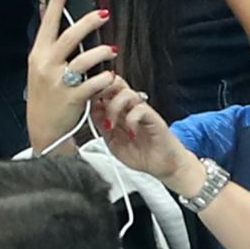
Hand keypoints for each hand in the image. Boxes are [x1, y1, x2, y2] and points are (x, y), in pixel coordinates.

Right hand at [26, 0, 116, 154]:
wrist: (44, 131)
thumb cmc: (45, 95)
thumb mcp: (39, 67)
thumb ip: (47, 42)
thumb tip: (48, 10)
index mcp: (38, 54)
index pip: (48, 23)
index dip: (57, 2)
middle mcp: (47, 65)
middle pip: (69, 36)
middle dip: (88, 22)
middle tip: (104, 14)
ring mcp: (59, 83)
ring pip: (84, 60)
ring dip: (101, 52)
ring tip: (112, 50)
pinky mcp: (71, 98)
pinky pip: (92, 84)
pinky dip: (104, 78)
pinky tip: (110, 75)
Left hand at [97, 76, 203, 194]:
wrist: (163, 165)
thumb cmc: (141, 153)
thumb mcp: (114, 142)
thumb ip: (104, 127)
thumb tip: (92, 111)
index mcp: (121, 110)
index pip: (107, 89)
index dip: (96, 92)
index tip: (86, 101)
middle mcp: (131, 107)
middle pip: (117, 83)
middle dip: (104, 90)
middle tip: (97, 104)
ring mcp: (143, 110)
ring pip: (126, 93)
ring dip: (114, 107)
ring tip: (112, 126)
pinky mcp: (153, 118)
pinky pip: (140, 109)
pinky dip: (131, 120)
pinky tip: (131, 133)